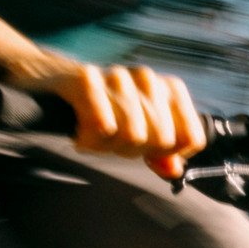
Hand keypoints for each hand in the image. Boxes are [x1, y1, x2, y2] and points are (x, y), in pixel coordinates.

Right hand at [11, 54, 205, 178]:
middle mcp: (149, 79)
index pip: (192, 138)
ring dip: (109, 147)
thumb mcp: (140, 130)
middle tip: (113, 143)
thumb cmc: (105, 107)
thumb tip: (174, 171)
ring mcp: (119, 76)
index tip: (150, 154)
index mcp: (171, 89)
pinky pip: (103, 126)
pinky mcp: (88, 80)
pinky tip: (82, 134)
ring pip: (134, 135)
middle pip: (162, 140)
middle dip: (135, 151)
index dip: (171, 155)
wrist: (57, 79)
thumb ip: (161, 153)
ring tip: (96, 138)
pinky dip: (91, 140)